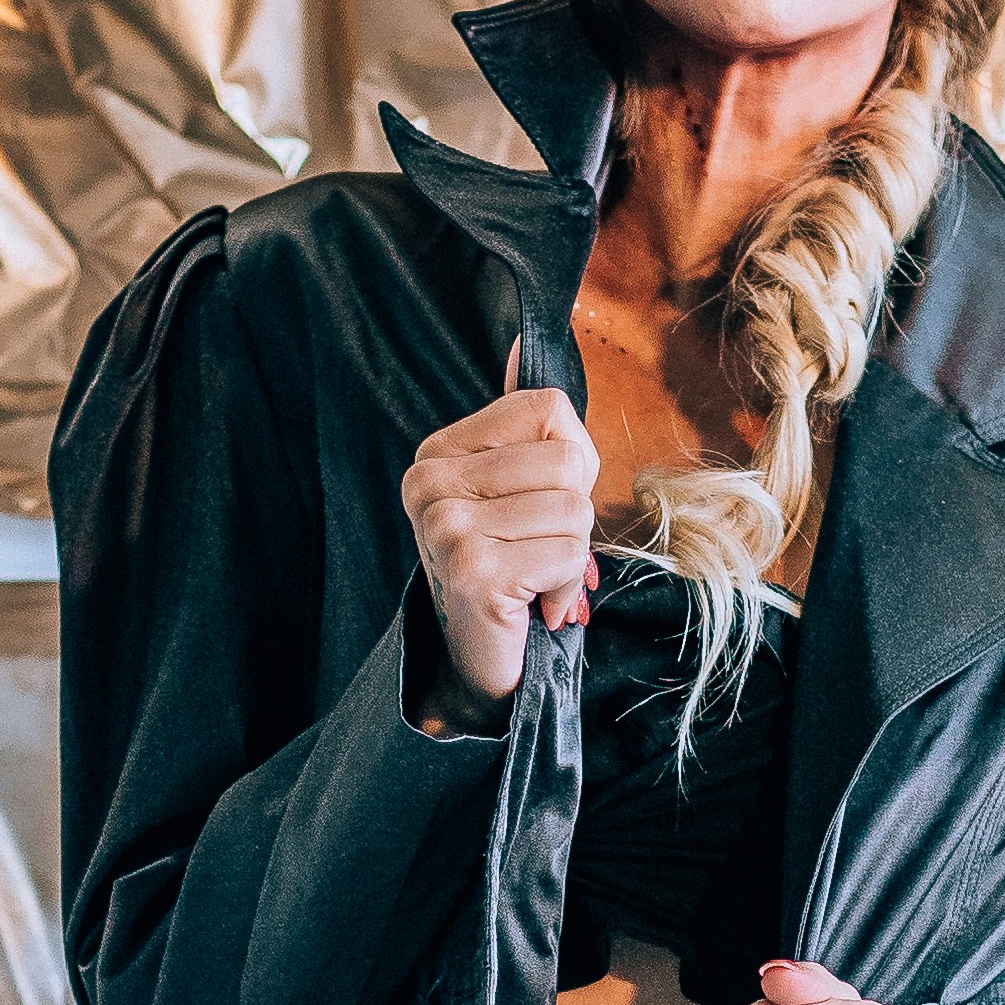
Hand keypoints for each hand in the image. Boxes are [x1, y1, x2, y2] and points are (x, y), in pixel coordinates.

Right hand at [401, 345, 597, 704]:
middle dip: (574, 512)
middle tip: (536, 549)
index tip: (538, 504)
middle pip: (567, 459)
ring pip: (573, 509)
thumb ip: (526, 425)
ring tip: (533, 578)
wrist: (481, 663)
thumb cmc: (511, 572)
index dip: (571, 461)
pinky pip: (569, 554)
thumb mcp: (518, 489)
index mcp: (437, 453)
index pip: (548, 409)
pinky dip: (567, 587)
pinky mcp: (472, 571)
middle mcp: (429, 484)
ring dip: (571, 554)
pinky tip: (532, 604)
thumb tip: (522, 340)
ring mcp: (445, 527)